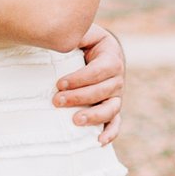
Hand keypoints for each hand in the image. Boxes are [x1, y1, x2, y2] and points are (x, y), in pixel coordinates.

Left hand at [54, 19, 123, 139]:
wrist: (99, 51)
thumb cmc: (87, 42)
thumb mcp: (84, 34)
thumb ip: (76, 35)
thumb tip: (63, 39)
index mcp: (111, 59)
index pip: (98, 71)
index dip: (79, 79)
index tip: (58, 84)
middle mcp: (117, 79)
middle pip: (102, 91)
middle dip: (78, 97)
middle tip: (57, 101)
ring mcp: (116, 96)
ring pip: (110, 109)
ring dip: (94, 116)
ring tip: (75, 121)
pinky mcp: (113, 108)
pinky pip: (115, 123)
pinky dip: (110, 133)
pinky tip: (98, 142)